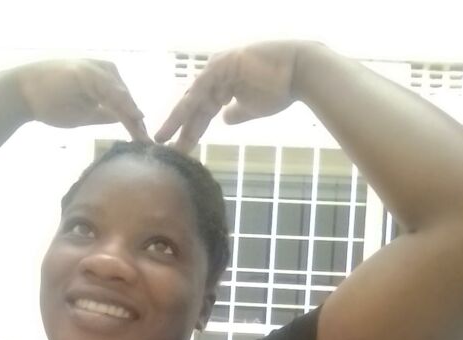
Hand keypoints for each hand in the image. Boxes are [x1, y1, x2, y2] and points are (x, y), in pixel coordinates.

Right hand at [12, 58, 150, 142]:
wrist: (24, 93)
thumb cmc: (51, 103)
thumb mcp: (83, 114)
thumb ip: (103, 115)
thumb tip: (123, 123)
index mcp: (105, 81)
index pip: (126, 105)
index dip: (136, 125)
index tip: (146, 145)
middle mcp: (105, 72)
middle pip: (128, 101)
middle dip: (138, 124)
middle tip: (149, 146)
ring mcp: (97, 70)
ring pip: (122, 97)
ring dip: (134, 117)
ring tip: (144, 138)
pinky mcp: (88, 73)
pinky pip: (110, 91)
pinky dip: (123, 105)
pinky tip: (134, 117)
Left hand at [154, 41, 302, 153]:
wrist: (300, 71)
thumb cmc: (280, 88)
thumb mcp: (252, 107)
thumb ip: (236, 112)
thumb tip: (225, 119)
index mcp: (221, 85)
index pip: (201, 112)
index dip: (190, 131)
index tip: (179, 150)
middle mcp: (215, 75)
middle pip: (193, 107)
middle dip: (177, 129)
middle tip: (162, 149)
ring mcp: (217, 68)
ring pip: (192, 99)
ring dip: (176, 120)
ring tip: (163, 138)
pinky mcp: (222, 65)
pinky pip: (201, 90)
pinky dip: (189, 106)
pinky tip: (177, 121)